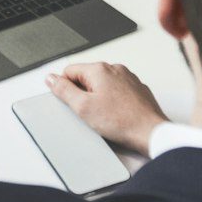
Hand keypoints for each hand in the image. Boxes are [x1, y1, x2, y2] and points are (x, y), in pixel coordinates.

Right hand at [46, 62, 168, 153]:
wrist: (150, 132)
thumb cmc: (121, 121)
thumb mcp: (82, 107)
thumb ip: (63, 90)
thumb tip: (51, 79)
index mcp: (99, 69)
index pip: (69, 71)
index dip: (66, 88)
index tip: (71, 102)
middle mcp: (115, 69)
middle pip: (87, 77)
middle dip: (84, 94)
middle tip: (89, 112)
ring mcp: (128, 78)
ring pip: (103, 84)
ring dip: (99, 97)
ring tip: (105, 116)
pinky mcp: (137, 89)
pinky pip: (118, 91)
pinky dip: (114, 101)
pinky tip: (116, 115)